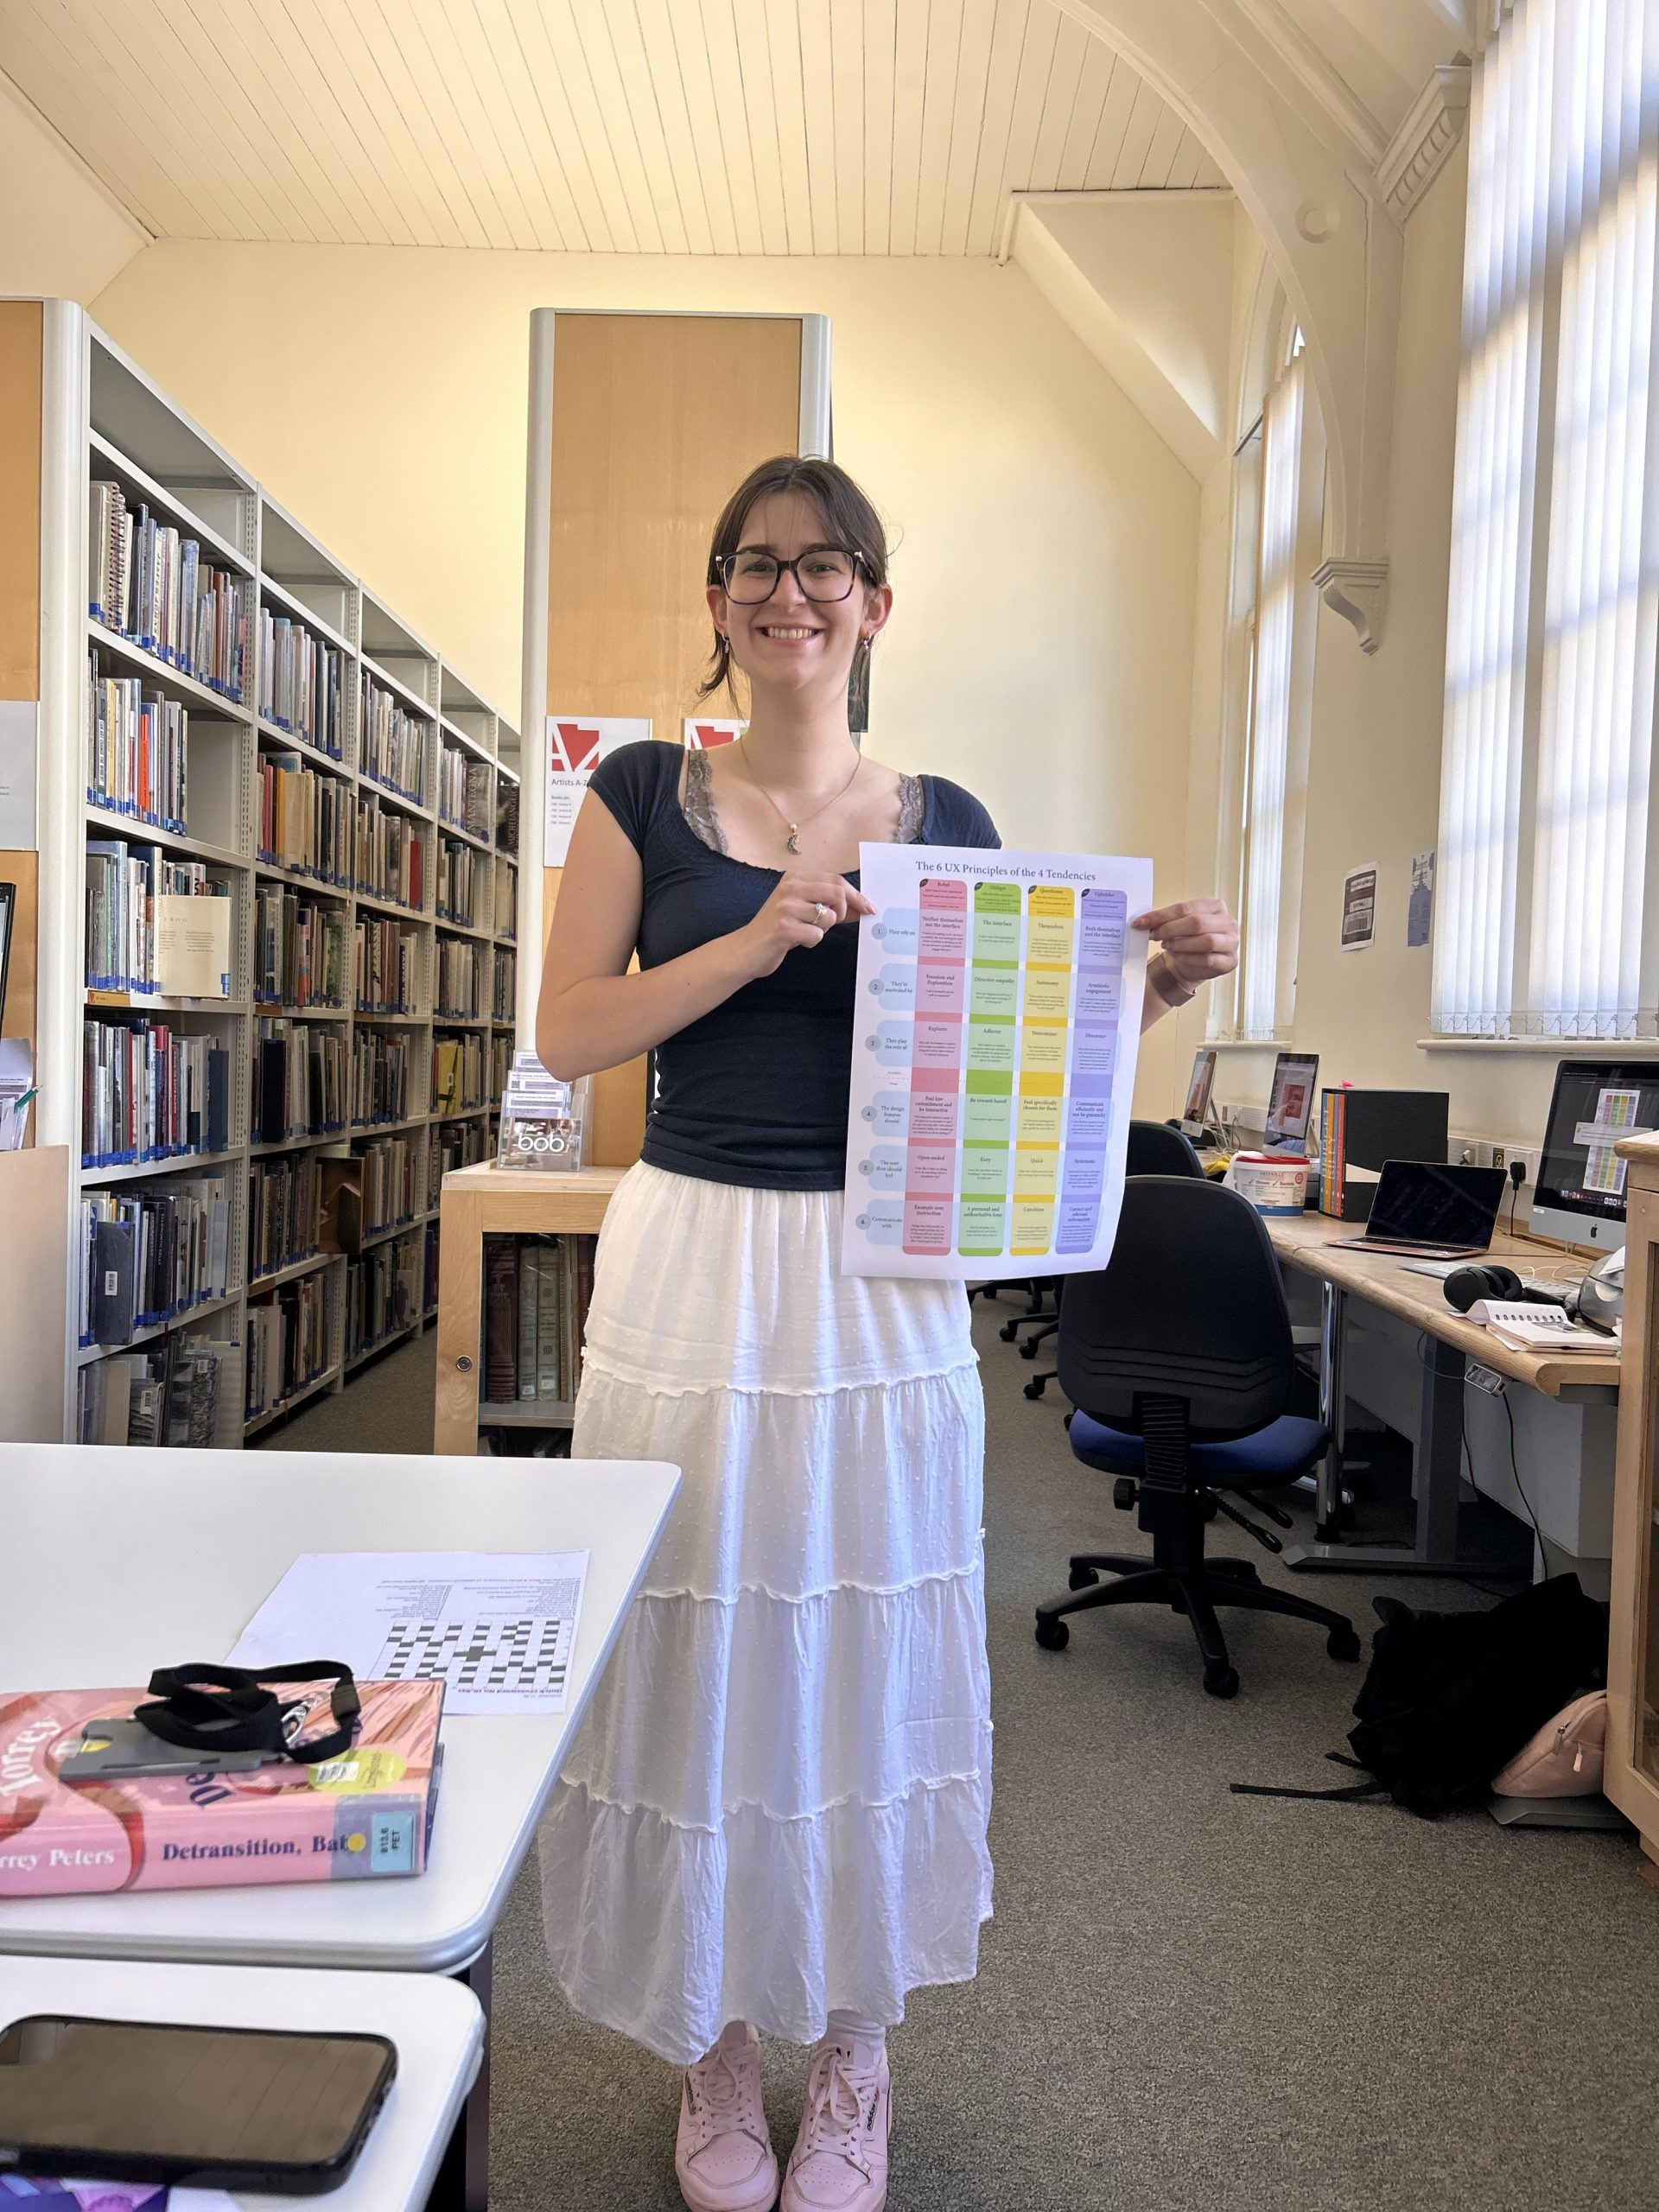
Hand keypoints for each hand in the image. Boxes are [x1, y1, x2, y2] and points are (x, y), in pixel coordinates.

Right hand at [739, 872, 874, 977]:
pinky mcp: (784, 927)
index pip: (836, 880)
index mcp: (795, 878)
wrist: (745, 949)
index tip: (869, 908)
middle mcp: (790, 887)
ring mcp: (786, 906)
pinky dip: (812, 941)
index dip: (856, 896)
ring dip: (824, 929)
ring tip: (806, 931)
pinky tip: (797, 941)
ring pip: (829, 916)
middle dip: (843, 912)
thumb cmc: (777, 930)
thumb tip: (862, 906)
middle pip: (837, 894)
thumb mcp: (802, 910)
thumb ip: (829, 905)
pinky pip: (817, 934)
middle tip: (836, 923)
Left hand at [1134, 898, 1239, 1001]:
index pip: (1187, 908)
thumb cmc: (1188, 940)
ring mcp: (1232, 941)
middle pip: (1197, 923)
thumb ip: (1164, 921)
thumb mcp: (1177, 925)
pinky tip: (1177, 956)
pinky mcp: (1230, 961)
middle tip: (1154, 935)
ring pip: (1206, 941)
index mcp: (1215, 906)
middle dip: (1170, 929)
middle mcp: (1227, 922)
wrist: (1195, 963)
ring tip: (1167, 945)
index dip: (1162, 915)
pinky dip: (1188, 958)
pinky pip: (1208, 959)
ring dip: (1181, 944)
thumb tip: (1144, 922)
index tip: (1143, 922)